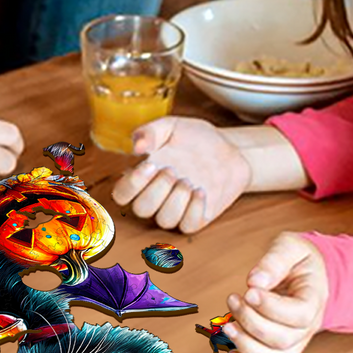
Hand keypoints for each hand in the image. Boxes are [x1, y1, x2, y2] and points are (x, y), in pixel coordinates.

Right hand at [110, 116, 250, 232]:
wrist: (231, 150)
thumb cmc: (197, 138)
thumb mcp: (171, 126)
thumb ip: (150, 132)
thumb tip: (136, 147)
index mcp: (144, 176)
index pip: (122, 194)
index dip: (131, 185)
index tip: (151, 165)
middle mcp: (157, 196)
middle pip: (141, 210)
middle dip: (157, 190)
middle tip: (174, 170)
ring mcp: (177, 209)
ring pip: (164, 220)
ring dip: (176, 200)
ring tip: (189, 180)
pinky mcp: (197, 218)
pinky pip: (187, 226)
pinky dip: (194, 209)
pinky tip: (201, 191)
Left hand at [223, 233, 328, 352]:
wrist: (308, 275)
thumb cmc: (298, 260)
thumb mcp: (290, 247)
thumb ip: (275, 260)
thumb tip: (256, 281)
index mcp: (314, 300)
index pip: (298, 315)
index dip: (270, 307)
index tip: (248, 290)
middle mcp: (308, 327)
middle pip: (283, 340)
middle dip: (251, 322)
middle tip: (233, 299)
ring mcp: (296, 342)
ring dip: (246, 345)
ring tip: (227, 325)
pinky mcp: (281, 350)